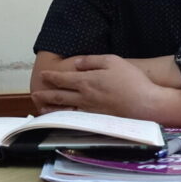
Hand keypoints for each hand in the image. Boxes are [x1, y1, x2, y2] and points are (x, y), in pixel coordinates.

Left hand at [33, 54, 173, 119]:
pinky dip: (64, 119)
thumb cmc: (131, 80)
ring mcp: (89, 111)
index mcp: (87, 81)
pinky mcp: (96, 120)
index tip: (43, 75)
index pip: (63, 78)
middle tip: (34, 94)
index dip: (51, 77)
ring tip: (41, 108)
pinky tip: (61, 119)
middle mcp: (84, 97)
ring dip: (51, 109)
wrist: (146, 103)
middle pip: (59, 96)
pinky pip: (75, 119)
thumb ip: (91, 61)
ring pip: (64, 110)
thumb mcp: (112, 61)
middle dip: (45, 94)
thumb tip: (76, 63)